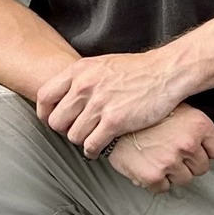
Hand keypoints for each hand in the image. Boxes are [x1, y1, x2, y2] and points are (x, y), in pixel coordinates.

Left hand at [37, 52, 187, 156]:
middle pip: (57, 121)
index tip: (52, 120)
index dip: (45, 113)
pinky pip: (91, 145)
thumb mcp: (104, 64)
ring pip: (73, 136)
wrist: (168, 72)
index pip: (45, 96)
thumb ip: (83, 78)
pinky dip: (94, 150)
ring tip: (94, 137)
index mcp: (81, 71)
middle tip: (78, 130)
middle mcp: (85, 87)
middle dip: (66, 130)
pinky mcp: (114, 121)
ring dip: (82, 140)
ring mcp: (99, 105)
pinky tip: (101, 147)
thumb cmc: (140, 70)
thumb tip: (66, 95)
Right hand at [108, 107, 213, 193]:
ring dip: (173, 173)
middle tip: (173, 153)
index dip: (208, 151)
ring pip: (184, 180)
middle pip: (202, 167)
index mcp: (199, 124)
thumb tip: (208, 144)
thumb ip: (196, 127)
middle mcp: (188, 143)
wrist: (113, 121)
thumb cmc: (145, 115)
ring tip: (160, 157)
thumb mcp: (179, 110)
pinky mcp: (153, 176)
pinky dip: (156, 181)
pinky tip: (149, 165)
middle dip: (189, 163)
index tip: (200, 151)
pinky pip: (163, 188)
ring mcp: (171, 160)